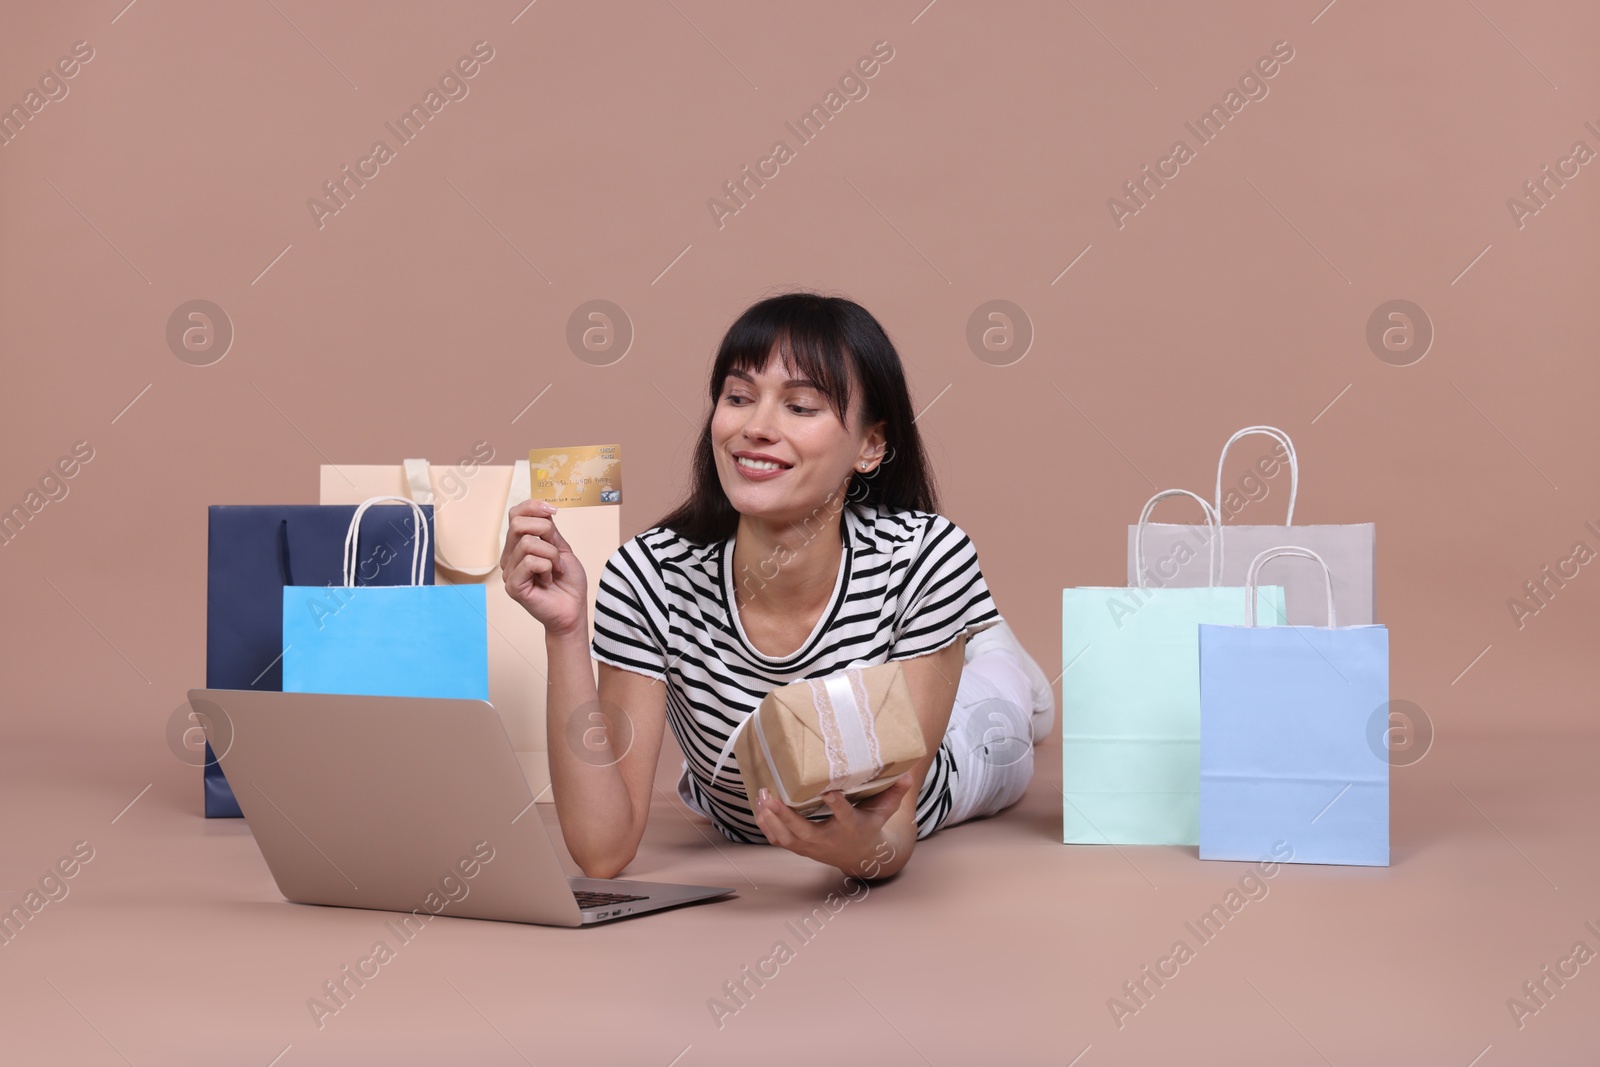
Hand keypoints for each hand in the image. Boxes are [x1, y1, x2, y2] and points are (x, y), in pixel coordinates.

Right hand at [500, 500, 588, 635]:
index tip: (553, 511)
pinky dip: (547, 567)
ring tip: (556, 570)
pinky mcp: (512, 586)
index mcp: (519, 545)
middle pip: (517, 523)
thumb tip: (542, 508)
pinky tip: (548, 580)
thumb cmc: (568, 583)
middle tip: (558, 551)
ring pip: (527, 543)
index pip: (515, 514)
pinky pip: (530, 562)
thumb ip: (549, 531)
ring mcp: (509, 571)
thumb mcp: (562, 549)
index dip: (533, 506)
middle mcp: (510, 557)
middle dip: (544, 530)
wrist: (573, 610)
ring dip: (552, 555)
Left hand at [751, 774, 913, 876]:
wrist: (860, 857)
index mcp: (850, 827)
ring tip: (760, 796)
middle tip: (770, 795)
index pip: (844, 815)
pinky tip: (758, 807)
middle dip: (785, 815)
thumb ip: (893, 793)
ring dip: (769, 818)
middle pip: (803, 830)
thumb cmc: (869, 827)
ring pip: (785, 837)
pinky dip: (765, 825)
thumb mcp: (883, 811)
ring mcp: (811, 845)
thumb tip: (909, 774)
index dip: (836, 805)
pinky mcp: (799, 847)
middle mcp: (828, 839)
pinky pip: (778, 839)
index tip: (829, 793)